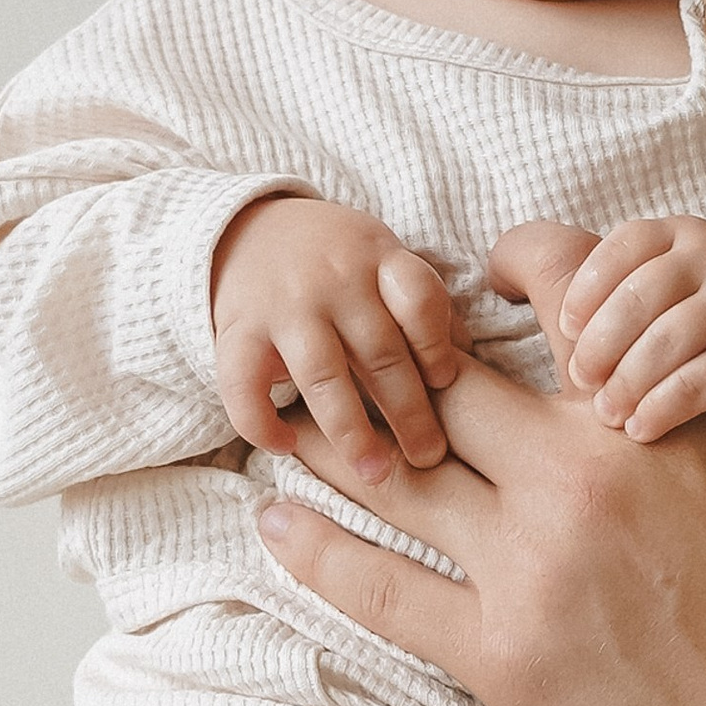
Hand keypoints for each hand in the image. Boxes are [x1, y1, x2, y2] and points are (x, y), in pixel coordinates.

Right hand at [211, 195, 469, 481]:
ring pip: (323, 376)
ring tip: (376, 473)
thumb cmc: (338, 264)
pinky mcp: (236, 333)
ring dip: (351, 431)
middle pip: (379, 350)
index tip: (446, 385)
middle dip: (409, 411)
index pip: (418, 300)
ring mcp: (283, 307)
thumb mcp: (384, 263)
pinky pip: (243, 385)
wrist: (246, 231)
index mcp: (378, 259)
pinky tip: (284, 446)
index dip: (436, 344)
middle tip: (430, 458)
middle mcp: (332, 281)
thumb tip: (468, 363)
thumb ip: (422, 306)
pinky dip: (261, 422)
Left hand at [253, 261, 705, 705]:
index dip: (496, 286)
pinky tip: (272, 516)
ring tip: (284, 406)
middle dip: (393, 357)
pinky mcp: (496, 662)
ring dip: (336, 439)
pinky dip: (315, 550)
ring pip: (396, 482)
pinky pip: (378, 591)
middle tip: (348, 336)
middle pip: (443, 393)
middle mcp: (572, 491)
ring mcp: (523, 579)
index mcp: (650, 430)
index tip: (457, 279)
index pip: (541, 318)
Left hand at [494, 214, 705, 443]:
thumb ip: (595, 284)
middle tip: (579, 384)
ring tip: (607, 414)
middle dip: (601, 345)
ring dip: (626, 383)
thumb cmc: (701, 332)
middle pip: (639, 296)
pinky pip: (695, 381)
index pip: (620, 247)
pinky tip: (641, 429)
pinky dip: (660, 408)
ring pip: (665, 341)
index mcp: (678, 234)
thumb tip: (497, 270)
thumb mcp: (657, 292)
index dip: (587, 290)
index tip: (566, 334)